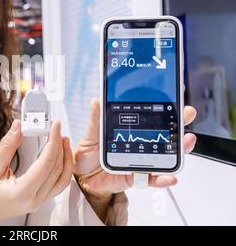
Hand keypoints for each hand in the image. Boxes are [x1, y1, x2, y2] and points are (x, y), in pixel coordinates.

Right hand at [0, 120, 72, 225]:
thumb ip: (7, 147)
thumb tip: (18, 127)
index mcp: (22, 193)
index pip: (46, 164)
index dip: (53, 142)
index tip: (54, 126)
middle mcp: (34, 200)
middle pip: (56, 169)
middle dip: (59, 146)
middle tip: (56, 128)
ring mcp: (38, 201)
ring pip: (62, 178)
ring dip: (65, 158)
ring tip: (62, 140)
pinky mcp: (39, 199)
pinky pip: (58, 184)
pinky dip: (62, 168)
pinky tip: (60, 156)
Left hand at [73, 99, 197, 200]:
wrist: (83, 178)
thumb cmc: (89, 155)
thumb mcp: (91, 135)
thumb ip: (96, 120)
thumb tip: (97, 101)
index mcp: (129, 130)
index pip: (150, 115)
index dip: (164, 104)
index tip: (174, 92)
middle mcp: (140, 144)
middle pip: (164, 132)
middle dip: (179, 121)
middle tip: (187, 113)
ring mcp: (141, 160)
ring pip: (166, 154)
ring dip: (180, 148)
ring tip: (186, 141)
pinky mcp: (138, 176)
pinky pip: (153, 179)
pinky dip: (163, 178)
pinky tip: (170, 176)